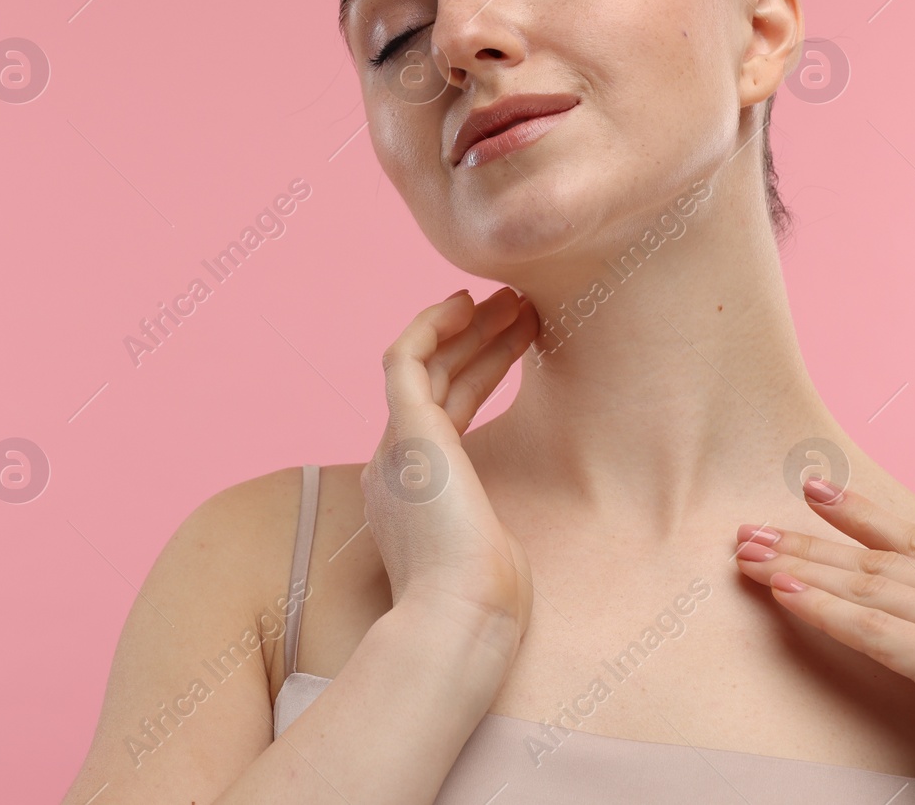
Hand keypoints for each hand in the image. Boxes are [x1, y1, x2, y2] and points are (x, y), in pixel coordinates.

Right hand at [361, 286, 540, 647]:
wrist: (460, 617)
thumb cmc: (486, 598)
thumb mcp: (492, 544)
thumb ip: (488, 518)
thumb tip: (501, 519)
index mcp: (415, 490)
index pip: (446, 409)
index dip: (481, 367)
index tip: (519, 339)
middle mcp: (396, 463)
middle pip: (436, 381)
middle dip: (477, 339)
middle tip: (519, 304)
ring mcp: (394, 446)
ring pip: (424, 364)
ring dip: (465, 325)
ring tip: (513, 297)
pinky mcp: (402, 432)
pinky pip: (405, 359)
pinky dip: (430, 325)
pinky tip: (466, 303)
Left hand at [734, 478, 914, 761]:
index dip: (861, 514)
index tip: (817, 490)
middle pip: (876, 560)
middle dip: (806, 542)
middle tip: (750, 528)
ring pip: (864, 585)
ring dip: (798, 566)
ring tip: (748, 554)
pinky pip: (874, 630)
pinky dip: (823, 608)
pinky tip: (783, 593)